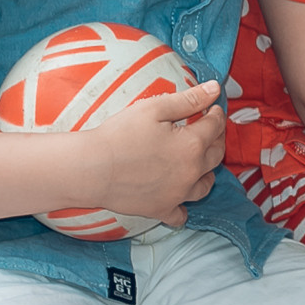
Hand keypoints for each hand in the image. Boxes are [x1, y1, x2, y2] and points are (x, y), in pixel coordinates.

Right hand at [86, 81, 224, 228]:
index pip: (215, 126)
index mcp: (192, 145)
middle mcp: (191, 172)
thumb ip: (189, 99)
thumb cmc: (118, 136)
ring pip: (205, 185)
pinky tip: (179, 199)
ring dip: (207, 172)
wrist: (88, 168)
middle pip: (216, 155)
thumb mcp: (154, 108)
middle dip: (216, 139)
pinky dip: (183, 208)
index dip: (215, 114)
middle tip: (209, 131)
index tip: (212, 109)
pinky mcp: (160, 209)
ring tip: (199, 163)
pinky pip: (180, 215)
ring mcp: (177, 194)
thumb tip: (214, 88)